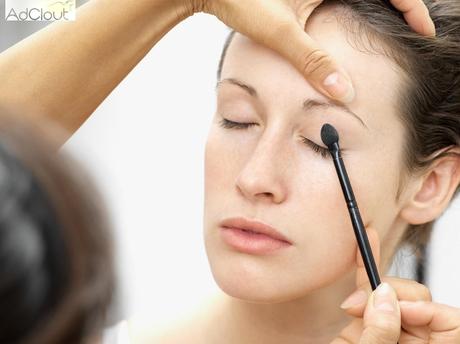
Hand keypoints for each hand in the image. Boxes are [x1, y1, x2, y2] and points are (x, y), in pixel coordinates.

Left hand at [186, 0, 434, 102]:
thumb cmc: (241, 1)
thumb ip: (312, 62)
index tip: (425, 32)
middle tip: (412, 34)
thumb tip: (343, 92)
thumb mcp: (281, 33)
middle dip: (399, 7)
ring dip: (378, 7)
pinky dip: (354, 6)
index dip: (413, 8)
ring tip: (392, 32)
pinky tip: (353, 26)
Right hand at [332, 227, 459, 342]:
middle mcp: (410, 339)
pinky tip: (361, 246)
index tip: (403, 310)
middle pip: (418, 301)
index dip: (430, 310)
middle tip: (370, 304)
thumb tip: (384, 295)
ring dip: (370, 287)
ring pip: (391, 292)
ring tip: (350, 306)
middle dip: (393, 294)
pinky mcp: (364, 323)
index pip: (451, 322)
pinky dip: (362, 269)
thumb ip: (381, 332)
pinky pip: (367, 290)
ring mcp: (387, 329)